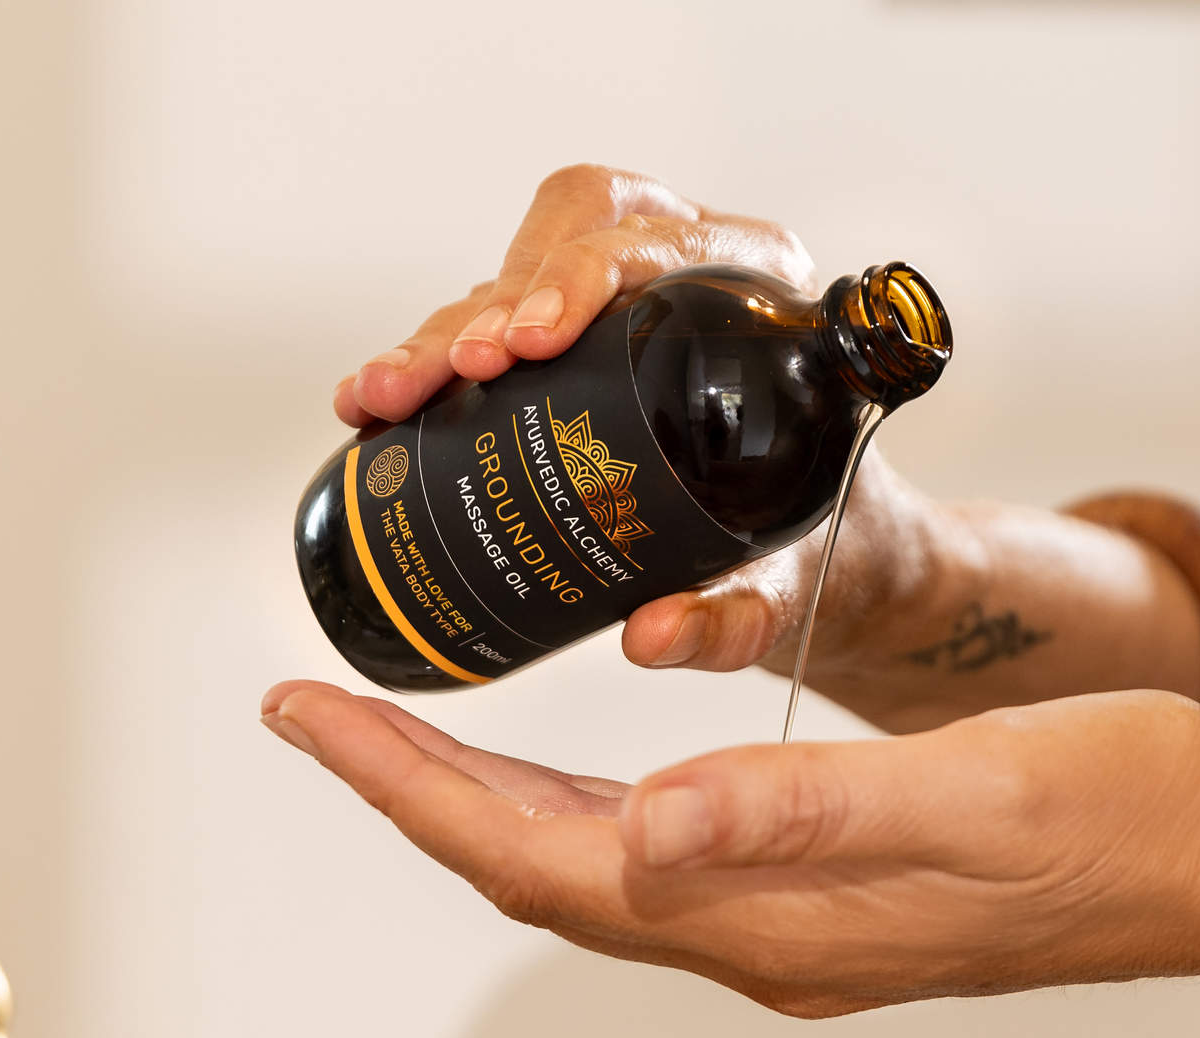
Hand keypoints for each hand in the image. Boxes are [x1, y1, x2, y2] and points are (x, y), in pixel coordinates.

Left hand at [259, 679, 1199, 1015]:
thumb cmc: (1123, 816)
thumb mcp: (969, 793)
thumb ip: (802, 812)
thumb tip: (643, 832)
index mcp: (778, 924)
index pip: (542, 861)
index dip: (412, 792)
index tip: (310, 717)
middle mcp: (767, 946)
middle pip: (542, 873)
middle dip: (418, 793)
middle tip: (317, 712)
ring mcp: (800, 936)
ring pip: (597, 874)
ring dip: (491, 808)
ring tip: (405, 737)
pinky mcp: (839, 906)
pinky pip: (667, 867)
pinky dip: (587, 816)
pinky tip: (583, 781)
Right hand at [330, 163, 923, 679]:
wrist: (831, 565)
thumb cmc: (829, 555)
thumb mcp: (796, 590)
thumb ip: (739, 619)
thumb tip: (653, 637)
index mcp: (757, 298)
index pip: (657, 241)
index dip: (585, 271)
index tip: (538, 336)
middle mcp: (681, 283)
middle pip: (567, 237)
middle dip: (492, 301)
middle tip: (456, 372)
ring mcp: (615, 317)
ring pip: (508, 284)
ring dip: (436, 338)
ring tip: (379, 400)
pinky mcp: (565, 362)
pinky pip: (483, 337)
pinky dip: (423, 370)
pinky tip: (369, 413)